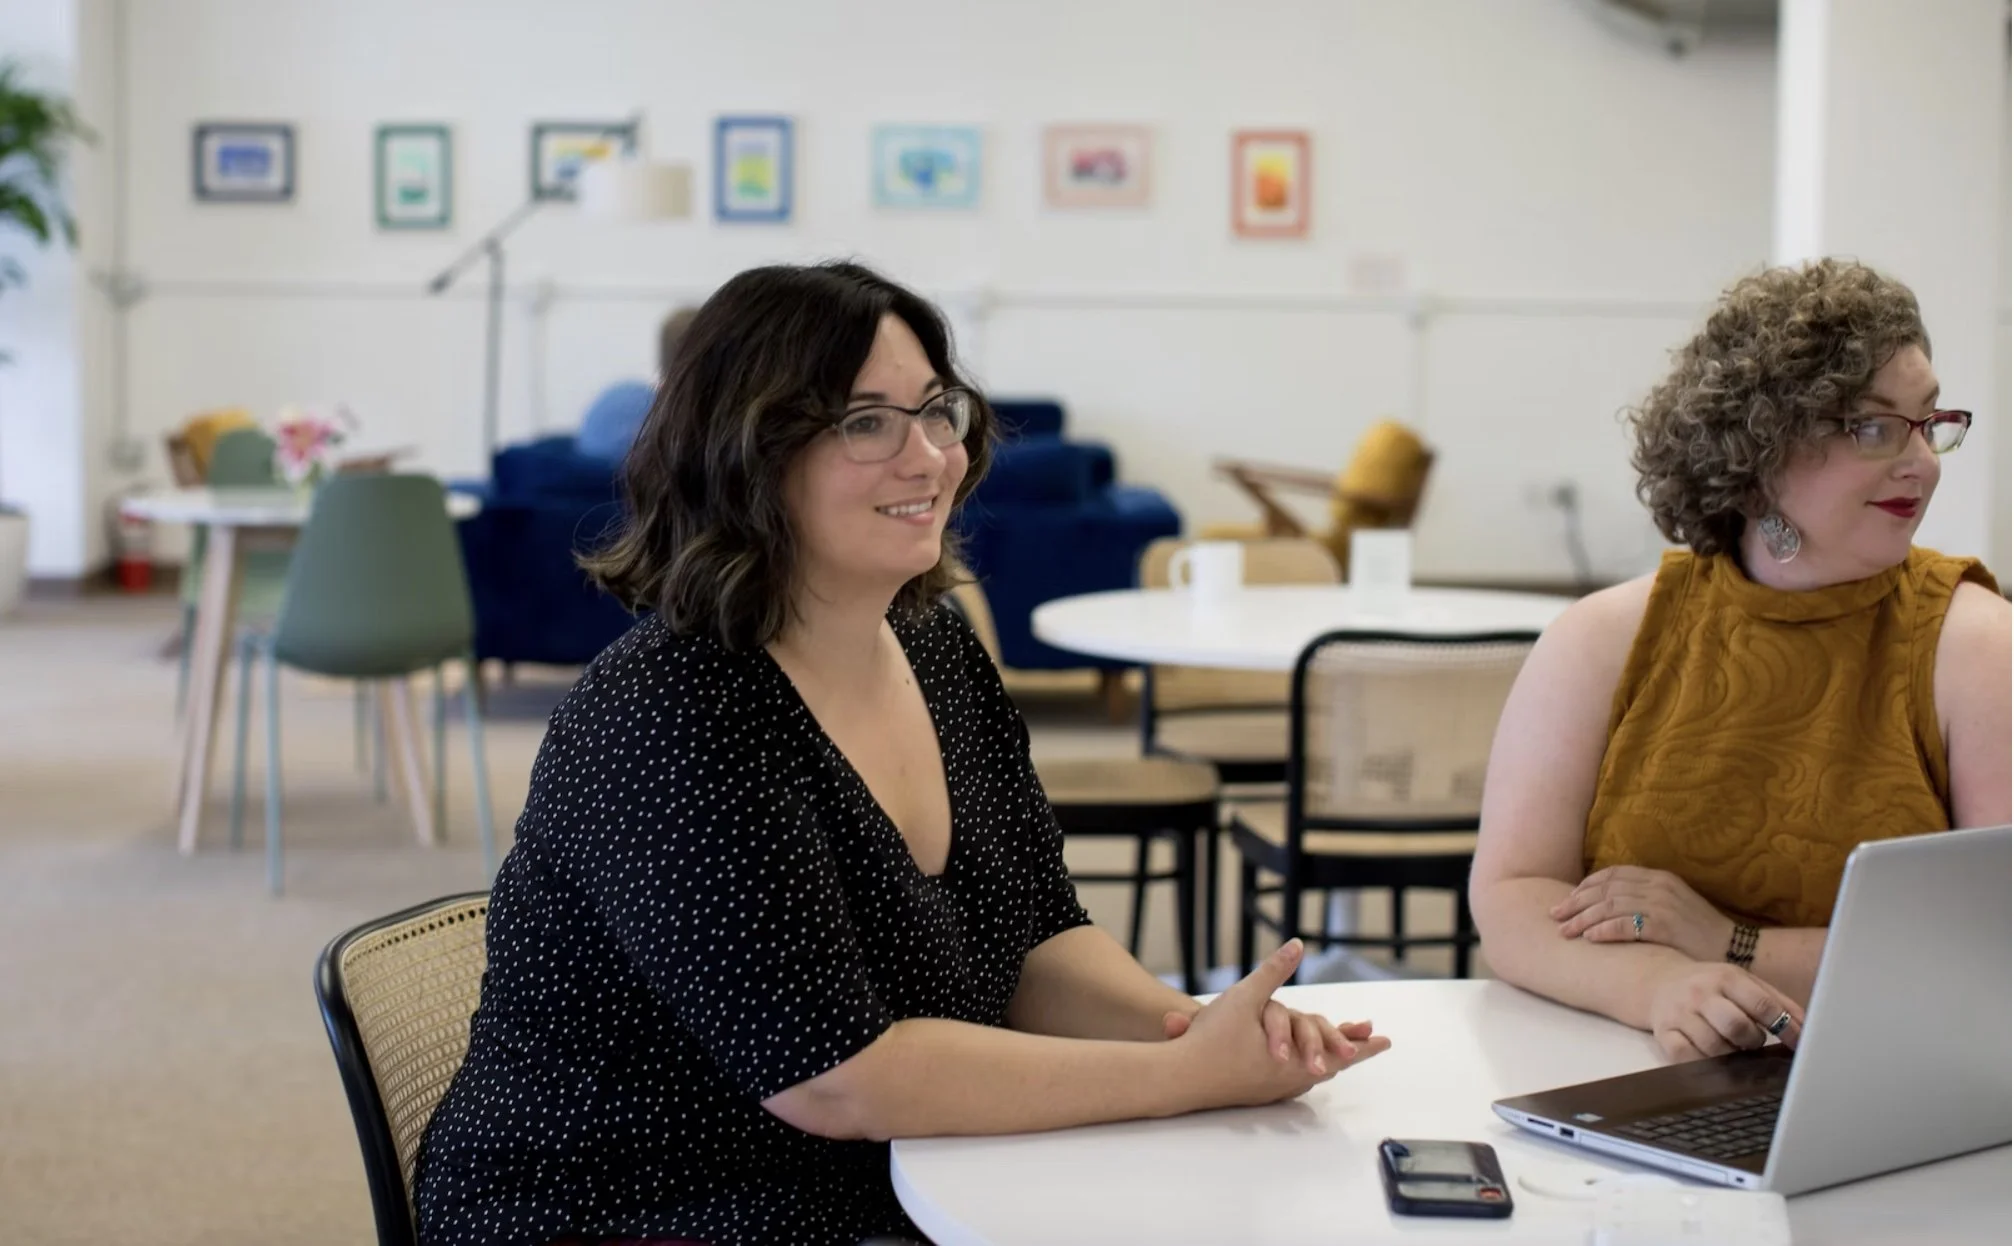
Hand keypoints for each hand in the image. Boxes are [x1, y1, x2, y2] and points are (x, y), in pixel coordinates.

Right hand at [1164, 940, 1390, 1109]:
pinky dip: (1304, 1070)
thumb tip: (1298, 944)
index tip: (1384, 1039)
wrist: (1179, 1077)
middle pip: (1329, 1065)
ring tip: (1340, 1054)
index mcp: (1293, 1060)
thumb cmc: (1212, 1038)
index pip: (1338, 1050)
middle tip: (1371, 1043)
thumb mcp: (1246, 997)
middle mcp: (1288, 1079)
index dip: (1361, 1042)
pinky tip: (1300, 1068)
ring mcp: (1272, 1090)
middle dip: (1350, 1050)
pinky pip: (1290, 1081)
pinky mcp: (1256, 1094)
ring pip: (1310, 1075)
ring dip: (1326, 1060)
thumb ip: (1274, 972)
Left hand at [1552, 866, 1735, 962]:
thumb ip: (1645, 898)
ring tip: (1565, 931)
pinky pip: (1626, 925)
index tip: (1567, 899)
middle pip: (1605, 889)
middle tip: (1554, 915)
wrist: (1735, 948)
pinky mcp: (1666, 926)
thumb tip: (1609, 904)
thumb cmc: (1699, 932)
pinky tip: (1590, 939)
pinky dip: (1604, 930)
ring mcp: (1662, 904)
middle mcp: (1658, 886)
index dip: (1585, 886)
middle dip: (1576, 903)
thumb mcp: (1672, 905)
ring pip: (1610, 906)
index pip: (1612, 874)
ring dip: (1583, 919)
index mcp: (1658, 877)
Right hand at [1646, 961, 1804, 1061]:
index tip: (1798, 1043)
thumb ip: (1777, 1002)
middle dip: (1752, 1041)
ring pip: (1713, 1046)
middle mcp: (1700, 993)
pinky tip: (1711, 1060)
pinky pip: (1684, 1057)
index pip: (1761, 1004)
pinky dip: (1703, 1065)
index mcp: (1726, 977)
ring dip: (1730, 1055)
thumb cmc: (1712, 986)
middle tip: (1752, 1042)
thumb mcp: (1744, 982)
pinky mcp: (1663, 1033)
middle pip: (1736, 1026)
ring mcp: (1679, 1013)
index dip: (1785, 1028)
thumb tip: (1808, 1029)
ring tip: (1731, 1048)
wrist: (1659, 981)